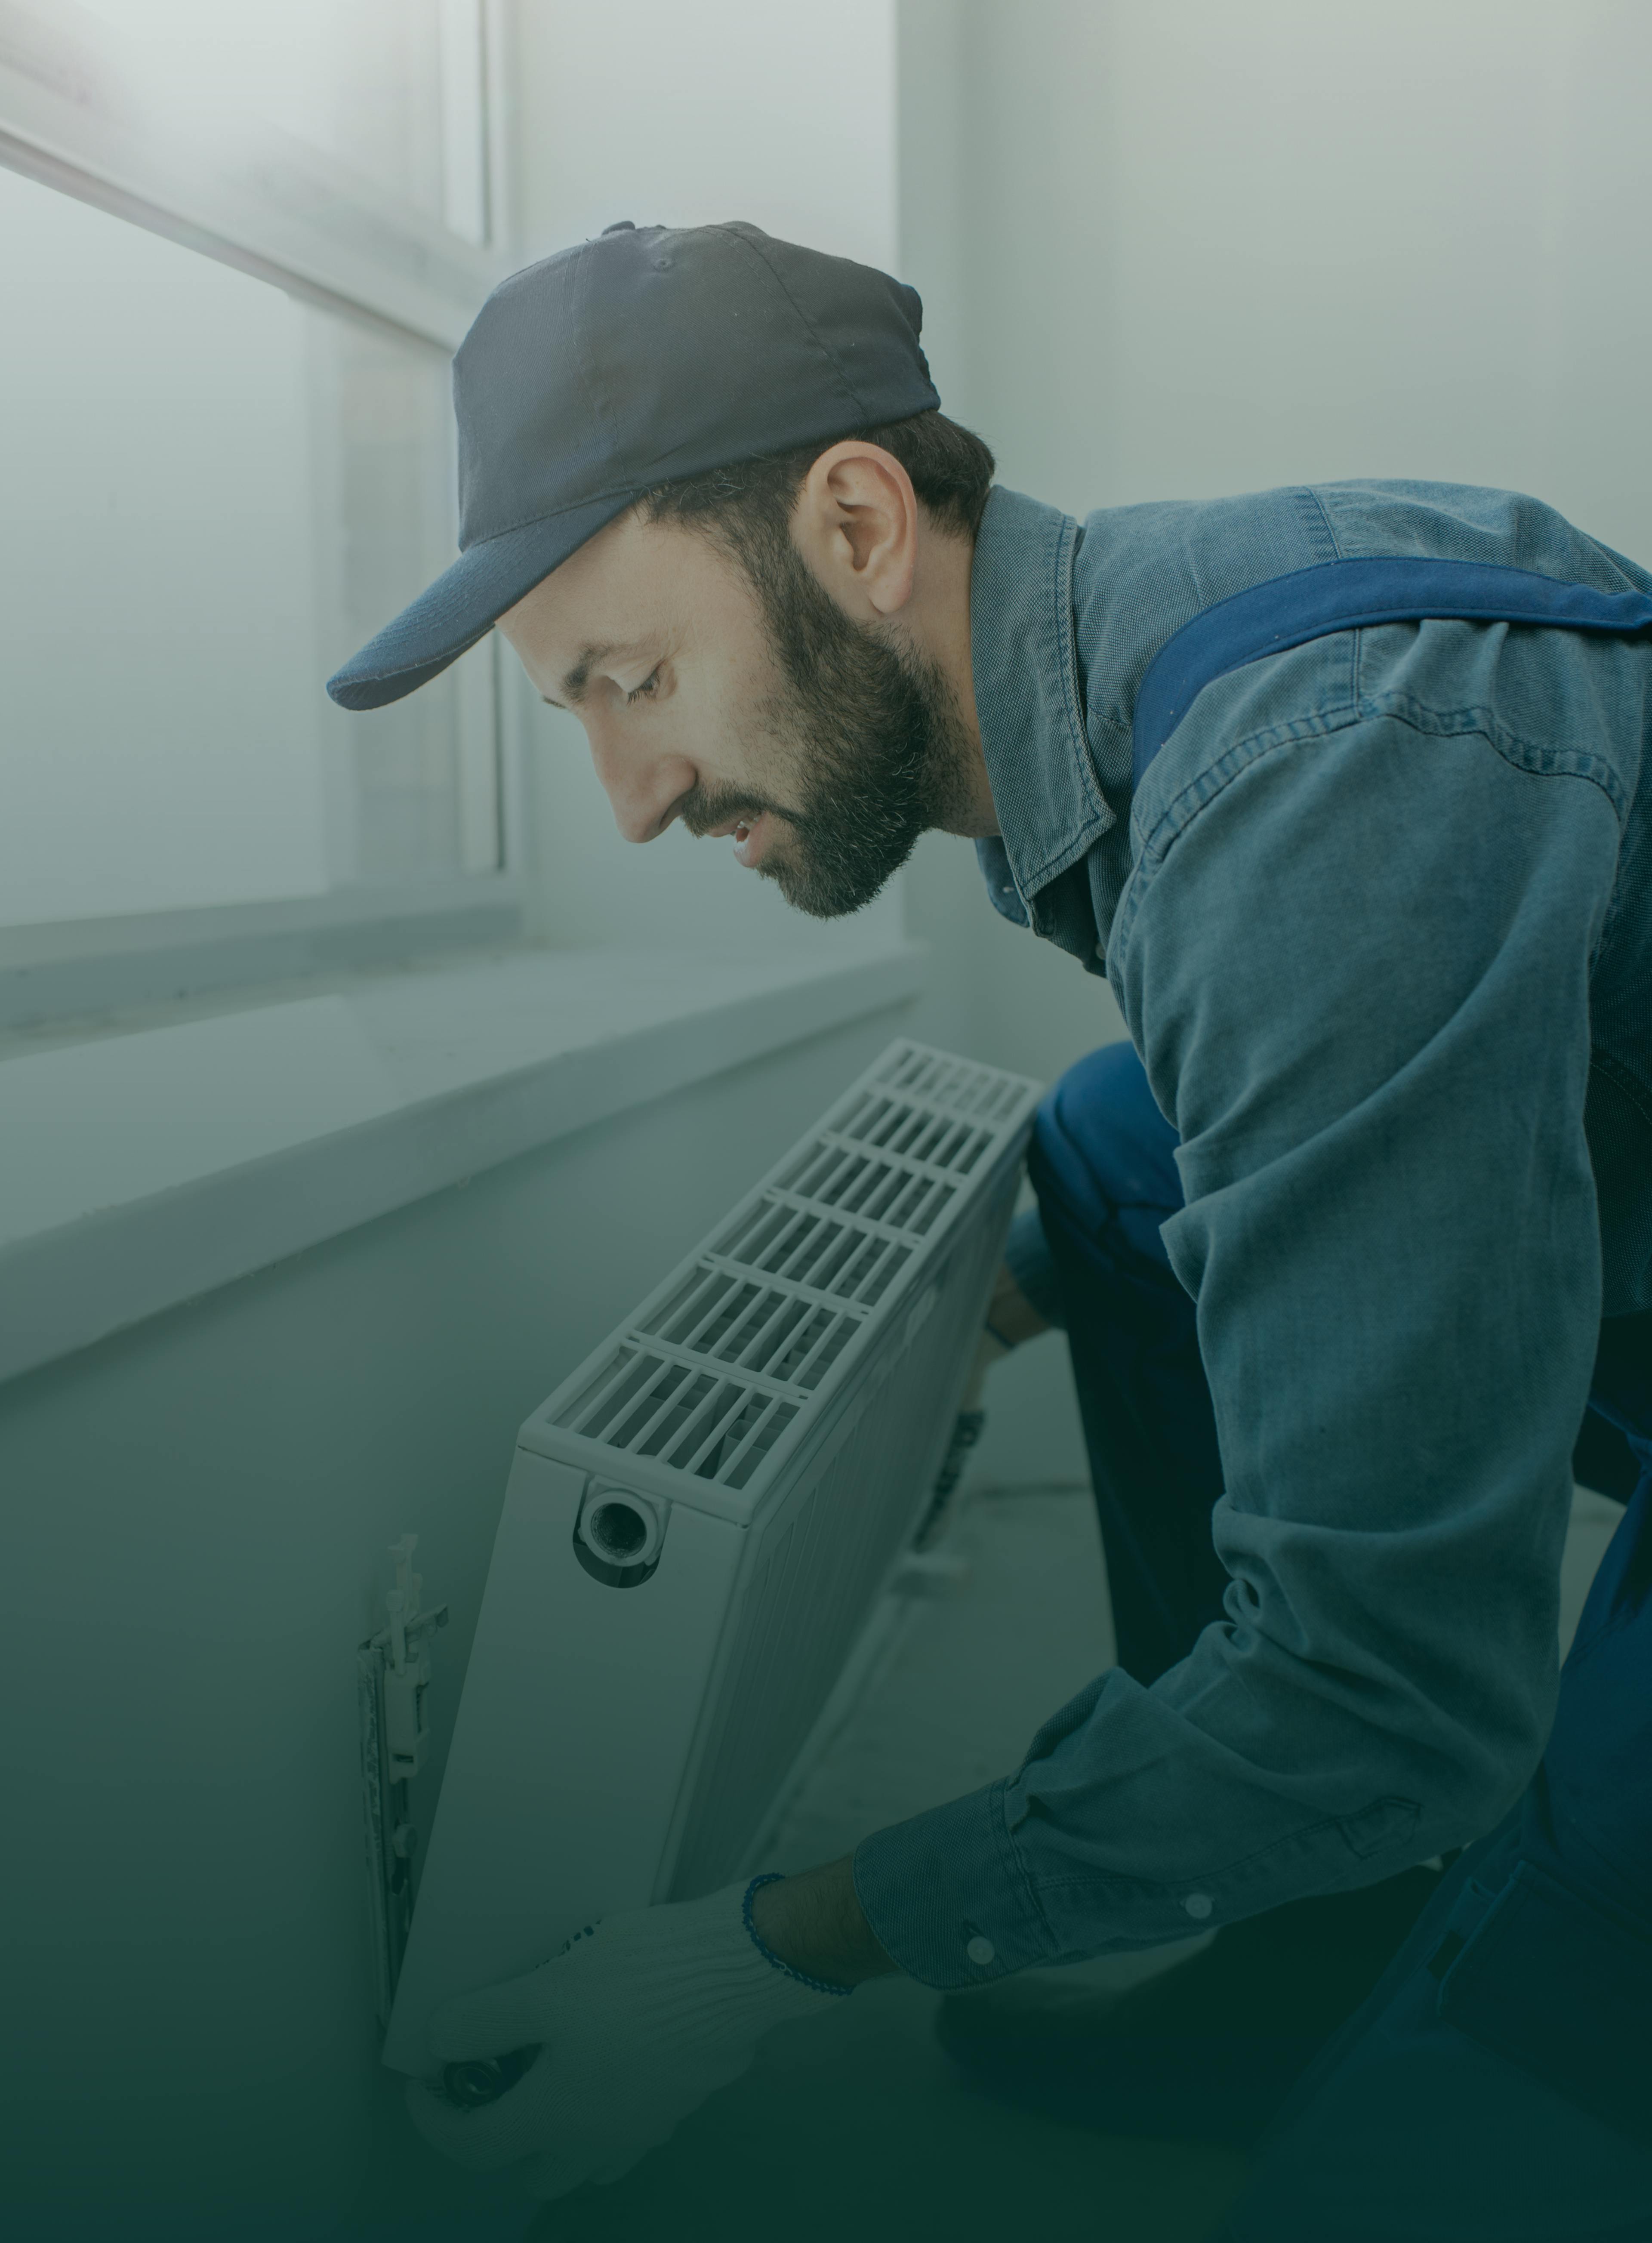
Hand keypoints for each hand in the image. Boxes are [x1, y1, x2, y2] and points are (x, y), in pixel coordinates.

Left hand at [404, 1877, 847, 2197]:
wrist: (736, 1973)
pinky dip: (608, 2112)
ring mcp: (645, 2124)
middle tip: (492, 2080)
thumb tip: (439, 2042)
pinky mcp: (681, 2099)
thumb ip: (487, 2020)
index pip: (473, 2146)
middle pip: (535, 2172)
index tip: (423, 2080)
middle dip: (501, 2139)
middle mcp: (599, 2136)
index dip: (433, 2119)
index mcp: (556, 2115)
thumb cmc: (639, 1981)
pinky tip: (613, 2059)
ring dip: (559, 2136)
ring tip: (551, 2074)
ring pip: (589, 2160)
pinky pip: (631, 2128)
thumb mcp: (548, 1988)